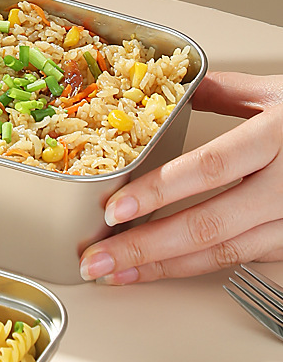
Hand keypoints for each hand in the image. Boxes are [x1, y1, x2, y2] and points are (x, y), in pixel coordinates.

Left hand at [79, 72, 282, 282]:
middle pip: (209, 224)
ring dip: (162, 267)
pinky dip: (193, 269)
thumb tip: (178, 88)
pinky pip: (240, 261)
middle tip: (97, 260)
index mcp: (280, 136)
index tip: (115, 209)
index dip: (160, 191)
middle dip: (145, 248)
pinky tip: (158, 271)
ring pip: (223, 252)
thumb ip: (228, 92)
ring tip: (116, 272)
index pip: (211, 168)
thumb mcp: (282, 94)